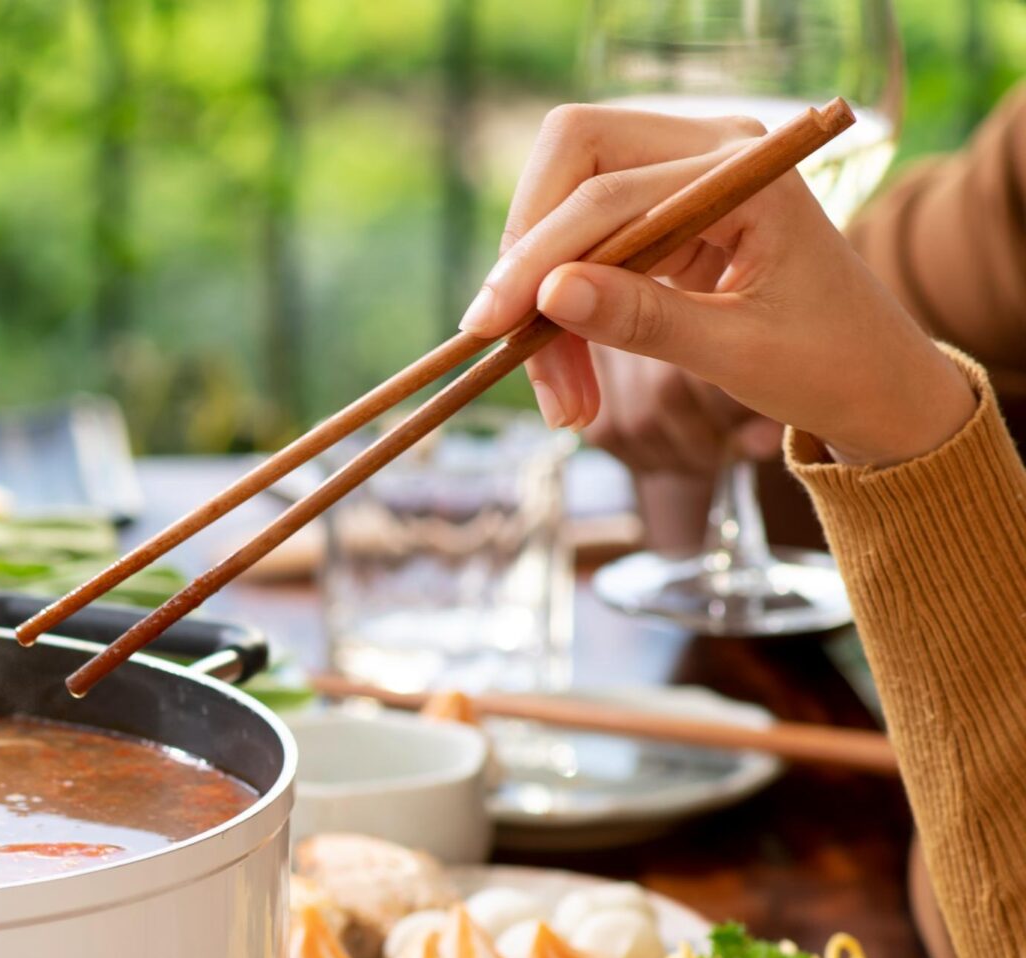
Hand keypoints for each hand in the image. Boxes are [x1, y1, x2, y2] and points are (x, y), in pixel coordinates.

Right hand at [461, 104, 975, 467]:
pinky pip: (585, 241)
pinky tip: (569, 374)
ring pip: (567, 204)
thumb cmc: (828, 365)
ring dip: (541, 295)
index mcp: (745, 171)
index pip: (608, 190)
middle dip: (529, 253)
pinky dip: (563, 306)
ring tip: (561, 398)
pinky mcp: (665, 214)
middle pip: (572, 157)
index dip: (538, 255)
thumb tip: (549, 295)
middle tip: (506, 340)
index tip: (490, 325)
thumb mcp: (737, 352)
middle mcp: (710, 151)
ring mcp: (684, 176)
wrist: (875, 381)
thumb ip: (644, 320)